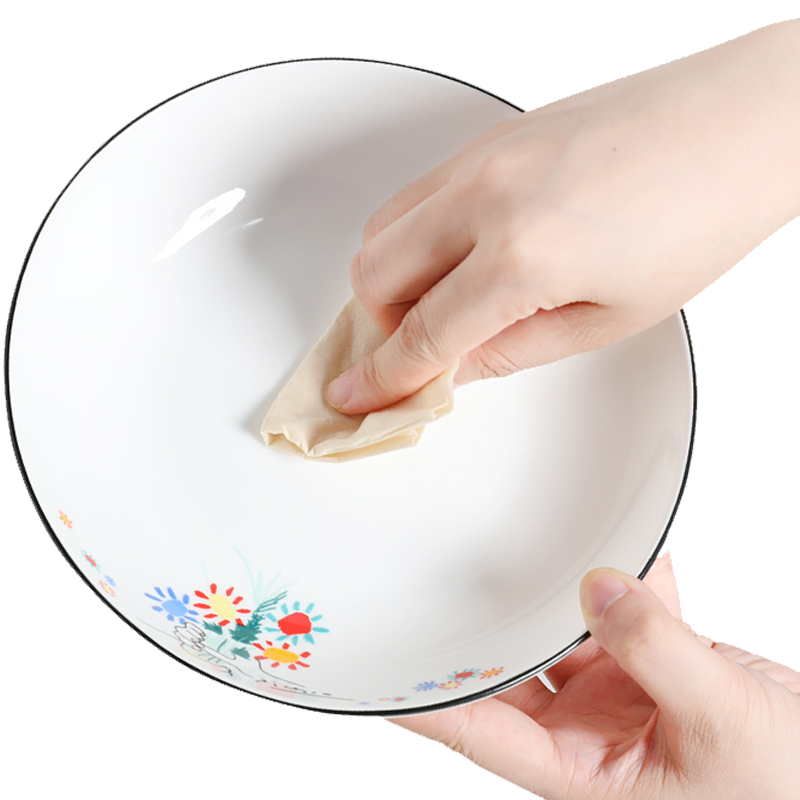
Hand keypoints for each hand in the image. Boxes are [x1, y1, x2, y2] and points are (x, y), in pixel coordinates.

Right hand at [328, 21, 799, 413]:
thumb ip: (513, 352)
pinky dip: (413, 236)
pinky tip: (455, 256)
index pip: (420, 335)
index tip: (357, 395)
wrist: (741, 126)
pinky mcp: (490, 136)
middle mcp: (486, 196)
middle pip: (374, 275)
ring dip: (389, 280)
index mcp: (522, 257)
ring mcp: (483, 156)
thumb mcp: (608, 319)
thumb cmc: (700, 214)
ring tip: (439, 305)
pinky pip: (416, 193)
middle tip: (419, 351)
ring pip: (382, 227)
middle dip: (379, 328)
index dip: (382, 377)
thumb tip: (456, 368)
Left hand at [389, 553, 799, 798]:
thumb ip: (656, 649)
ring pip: (562, 629)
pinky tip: (622, 540)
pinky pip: (624, 608)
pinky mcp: (646, 664)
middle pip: (507, 667)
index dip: (423, 698)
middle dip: (480, 621)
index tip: (375, 663)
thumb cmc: (780, 787)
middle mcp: (583, 732)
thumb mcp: (718, 723)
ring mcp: (612, 694)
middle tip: (431, 570)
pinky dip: (628, 575)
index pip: (478, 728)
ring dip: (554, 586)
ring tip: (523, 533)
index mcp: (578, 772)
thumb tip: (599, 587)